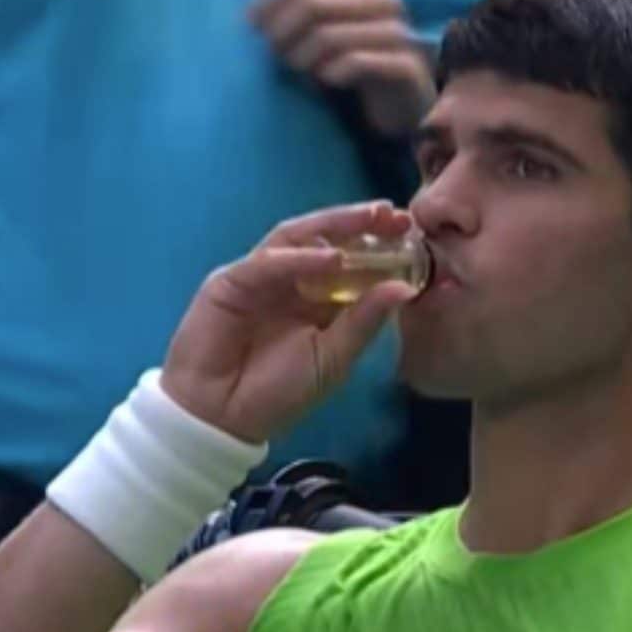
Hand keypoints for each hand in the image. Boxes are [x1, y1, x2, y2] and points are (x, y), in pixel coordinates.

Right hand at [161, 201, 416, 442]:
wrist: (220, 417)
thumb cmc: (278, 394)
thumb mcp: (333, 359)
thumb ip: (365, 322)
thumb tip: (406, 289)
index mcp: (318, 299)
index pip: (351, 261)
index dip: (379, 244)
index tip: (411, 231)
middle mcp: (291, 281)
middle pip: (326, 239)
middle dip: (359, 223)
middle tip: (392, 213)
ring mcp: (260, 277)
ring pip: (298, 239)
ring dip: (334, 227)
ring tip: (368, 220)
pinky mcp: (231, 280)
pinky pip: (268, 262)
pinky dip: (300, 257)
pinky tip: (330, 256)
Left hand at [251, 0, 434, 136]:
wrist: (400, 101)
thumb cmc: (352, 63)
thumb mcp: (323, 32)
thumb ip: (295, 14)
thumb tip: (250, 17)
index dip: (270, 0)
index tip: (252, 28)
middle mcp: (379, 0)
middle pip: (312, 2)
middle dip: (282, 32)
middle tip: (275, 55)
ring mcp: (395, 31)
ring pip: (330, 34)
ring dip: (302, 57)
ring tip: (299, 72)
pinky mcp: (404, 65)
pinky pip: (357, 62)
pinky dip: (331, 73)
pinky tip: (326, 80)